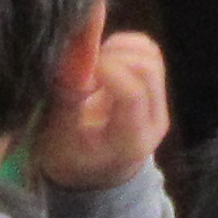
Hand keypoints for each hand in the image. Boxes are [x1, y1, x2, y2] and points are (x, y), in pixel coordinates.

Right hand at [31, 27, 171, 192]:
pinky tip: (101, 62)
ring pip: (150, 55)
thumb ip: (66, 100)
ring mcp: (159, 103)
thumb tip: (75, 59)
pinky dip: (122, 46)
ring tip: (91, 64)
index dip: (106, 69)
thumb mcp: (57, 138)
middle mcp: (154, 121)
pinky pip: (147, 51)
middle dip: (111, 56)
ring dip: (117, 48)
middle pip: (147, 68)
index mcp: (131, 140)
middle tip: (83, 66)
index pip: (133, 93)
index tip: (78, 69)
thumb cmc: (70, 157)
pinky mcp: (155, 87)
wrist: (94, 171)